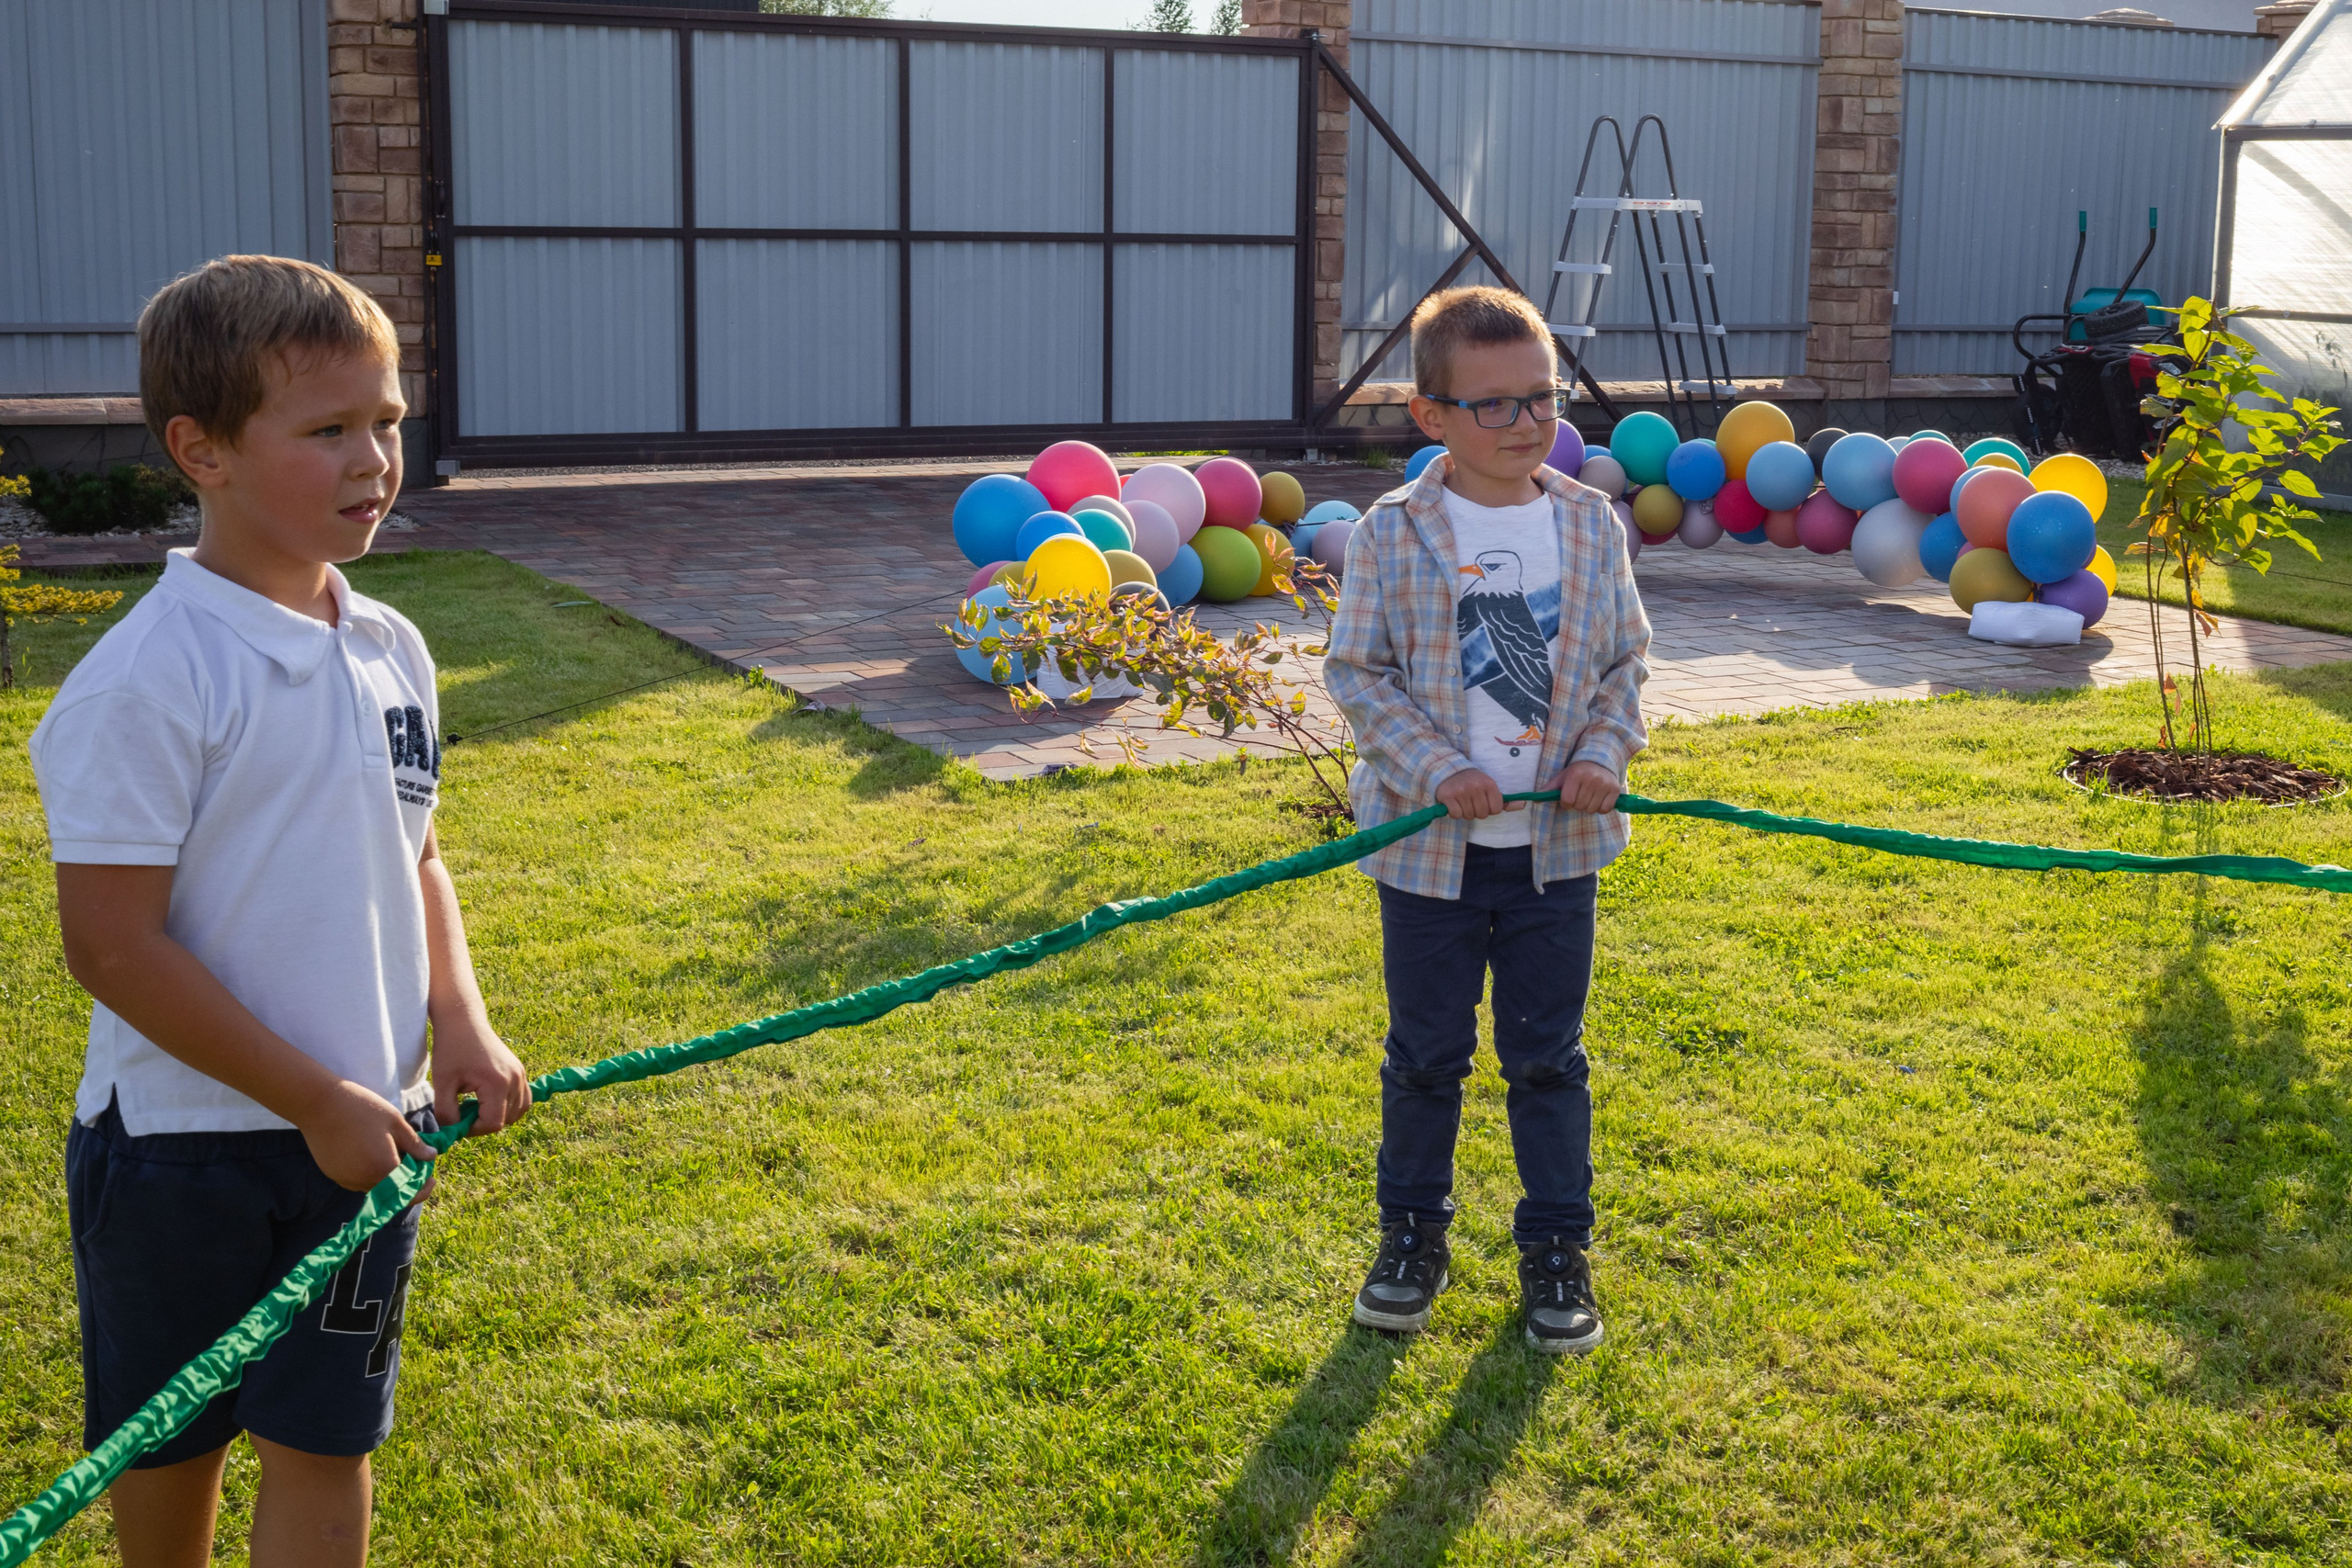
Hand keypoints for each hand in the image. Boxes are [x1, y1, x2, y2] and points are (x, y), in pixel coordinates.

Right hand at [295, 1079, 437, 1192]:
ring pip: (375, 1186)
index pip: (409, 1191)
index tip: (431, 1178)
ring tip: (392, 1154)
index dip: (422, 1188)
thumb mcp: (395, 1122)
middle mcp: (364, 1181)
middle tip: (414, 1160)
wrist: (319, 1104)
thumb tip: (431, 1158)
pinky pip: (358, 1181)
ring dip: (387, 1177)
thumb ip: (414, 1145)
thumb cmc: (361, 1108)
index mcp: (383, 1169)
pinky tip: (371, 1153)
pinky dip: (370, 1174)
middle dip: (406, 1180)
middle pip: (392, 1191)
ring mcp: (346, 1179)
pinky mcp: (334, 1174)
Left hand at [430, 1020, 532, 1136]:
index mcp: (497, 1083)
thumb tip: (454, 1132)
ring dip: (499, 1115)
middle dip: (485, 1123)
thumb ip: (447, 1113)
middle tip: (464, 1112)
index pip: (493, 1123)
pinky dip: (510, 1106)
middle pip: (507, 1120)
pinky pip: (523, 1099)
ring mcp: (521, 1074)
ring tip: (477, 1105)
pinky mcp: (520, 1071)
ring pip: (518, 1112)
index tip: (457, 1122)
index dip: (473, 1130)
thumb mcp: (442, 1083)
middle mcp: (515, 1080)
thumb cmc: (451, 1049)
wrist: (463, 1021)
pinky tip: (489, 1100)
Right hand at [1436, 767, 1506, 819]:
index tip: (1483, 801)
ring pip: (1469, 816)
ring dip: (1465, 812)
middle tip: (1471, 801)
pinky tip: (1454, 804)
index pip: (1496, 809)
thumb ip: (1506, 801)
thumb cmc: (1473, 783)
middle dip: (1476, 812)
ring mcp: (1461, 791)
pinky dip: (1454, 813)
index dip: (1489, 809)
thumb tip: (1523, 805)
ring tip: (1462, 801)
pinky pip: (1456, 815)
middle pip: (1482, 814)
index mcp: (1489, 784)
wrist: (1449, 770)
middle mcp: (1476, 786)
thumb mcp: (1490, 787)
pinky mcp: (1448, 795)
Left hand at [1547, 759, 1622, 814]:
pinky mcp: (1615, 789)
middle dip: (1577, 805)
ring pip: (1591, 810)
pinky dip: (1600, 808)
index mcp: (1576, 775)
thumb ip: (1549, 789)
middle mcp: (1591, 778)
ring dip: (1588, 807)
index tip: (1568, 798)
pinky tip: (1598, 799)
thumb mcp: (1562, 777)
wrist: (1599, 762)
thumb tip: (1535, 800)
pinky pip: (1604, 810)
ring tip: (1589, 796)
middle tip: (1580, 795)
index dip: (1565, 803)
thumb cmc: (1577, 772)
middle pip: (1579, 807)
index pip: (1567, 801)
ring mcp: (1604, 784)